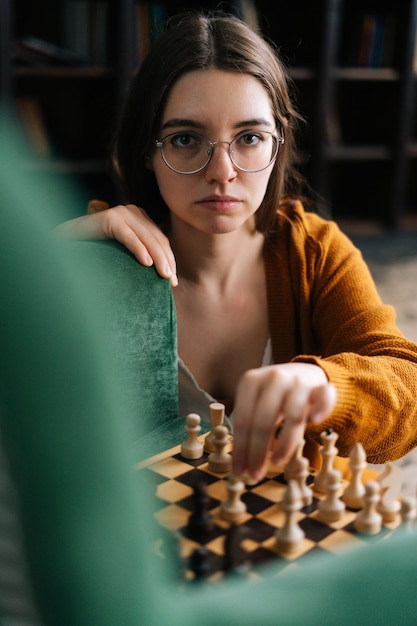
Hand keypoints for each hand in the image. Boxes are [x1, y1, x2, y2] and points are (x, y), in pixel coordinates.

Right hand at [56, 203, 177, 286]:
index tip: (173, 280)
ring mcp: (121, 213)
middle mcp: (132, 212)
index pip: (160, 240)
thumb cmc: (95, 251)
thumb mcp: (123, 252)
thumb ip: (141, 253)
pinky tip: (146, 263)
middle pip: (156, 239)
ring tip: (164, 275)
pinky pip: (128, 236)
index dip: (169, 259)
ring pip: (146, 238)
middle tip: (171, 281)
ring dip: (157, 257)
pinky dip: (138, 249)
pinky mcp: (109, 218)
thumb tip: (164, 273)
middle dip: (166, 261)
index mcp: (139, 218)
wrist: (65, 243)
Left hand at [231, 362, 336, 479]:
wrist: (305, 373)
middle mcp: (274, 378)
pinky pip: (324, 397)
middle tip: (255, 474)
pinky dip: (322, 408)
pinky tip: (315, 420)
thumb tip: (240, 463)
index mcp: (251, 381)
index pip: (243, 419)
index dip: (241, 447)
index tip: (240, 470)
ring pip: (293, 415)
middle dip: (258, 451)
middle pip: (263, 420)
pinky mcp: (321, 386)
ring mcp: (299, 381)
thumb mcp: (256, 403)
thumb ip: (249, 426)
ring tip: (276, 462)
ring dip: (285, 444)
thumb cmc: (275, 396)